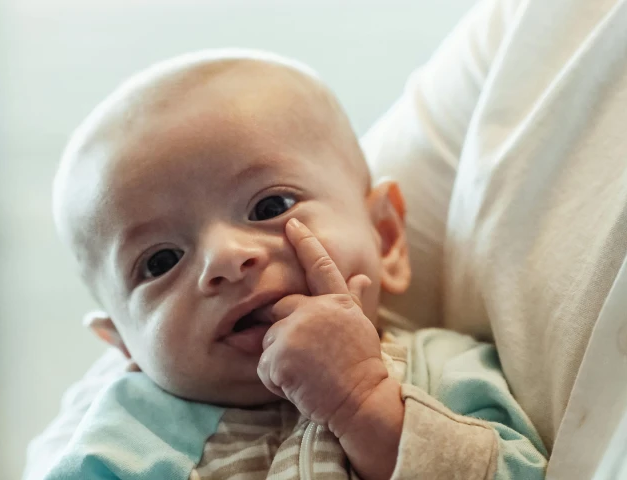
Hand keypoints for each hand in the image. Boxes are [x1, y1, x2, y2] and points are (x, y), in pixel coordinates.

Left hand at [256, 218, 389, 435]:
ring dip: (280, 361)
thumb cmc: (361, 369)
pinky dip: (275, 379)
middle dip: (281, 332)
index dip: (306, 244)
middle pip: (279, 309)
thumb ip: (352, 301)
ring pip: (268, 339)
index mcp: (338, 302)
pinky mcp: (281, 354)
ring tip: (308, 374)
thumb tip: (360, 278)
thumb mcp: (360, 329)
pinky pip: (264, 365)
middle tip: (307, 359)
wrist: (361, 401)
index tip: (291, 224)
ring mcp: (297, 330)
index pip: (320, 268)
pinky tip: (299, 385)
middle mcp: (316, 309)